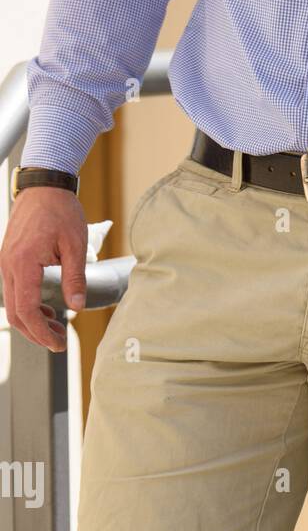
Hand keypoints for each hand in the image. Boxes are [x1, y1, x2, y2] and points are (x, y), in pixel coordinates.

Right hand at [0, 187, 87, 350]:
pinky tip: (49, 310)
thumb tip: (77, 307)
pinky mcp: (10, 260)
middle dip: (37, 333)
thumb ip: (75, 278)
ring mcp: (6, 262)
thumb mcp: (75, 246)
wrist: (44, 186)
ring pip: (13, 304)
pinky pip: (14, 291)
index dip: (41, 332)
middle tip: (60, 343)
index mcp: (23, 262)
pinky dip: (29, 306)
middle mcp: (8, 264)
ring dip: (33, 321)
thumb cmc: (61, 211)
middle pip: (15, 313)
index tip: (58, 344)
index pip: (26, 309)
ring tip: (58, 328)